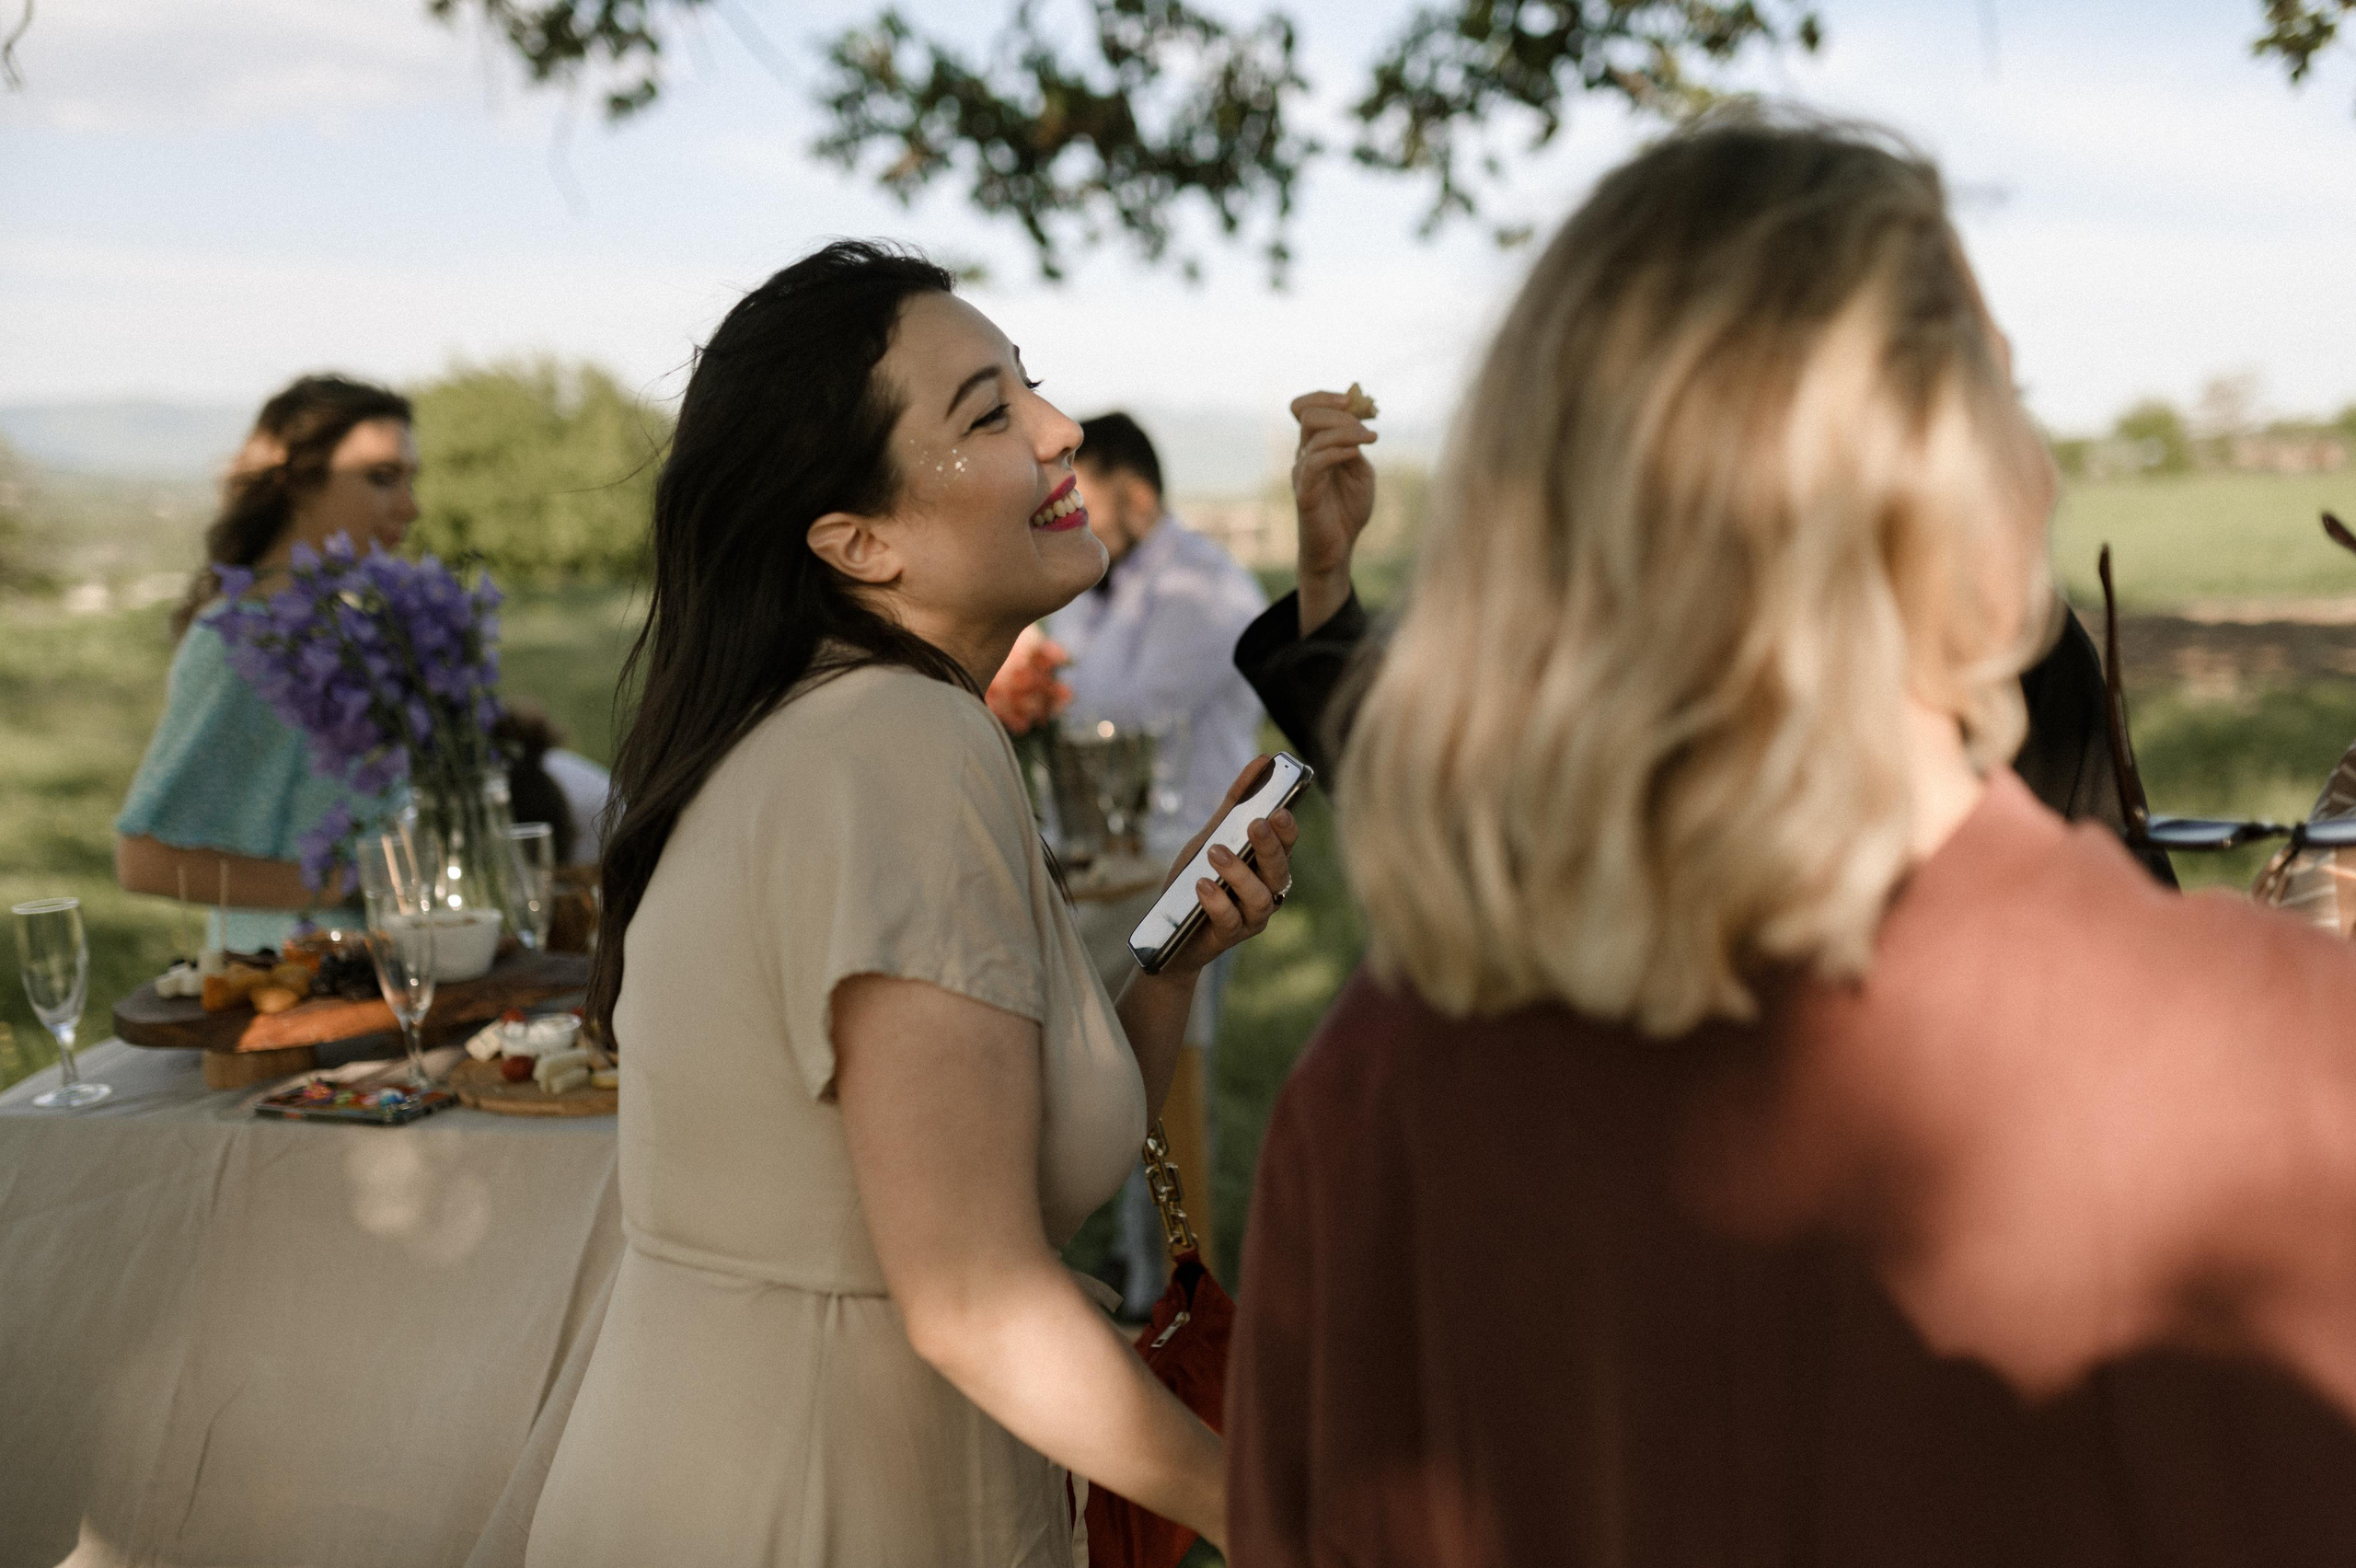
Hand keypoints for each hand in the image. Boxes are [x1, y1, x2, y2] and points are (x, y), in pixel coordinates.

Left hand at [1156, 756, 1300, 977]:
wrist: (1170, 931)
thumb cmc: (1197, 879)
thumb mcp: (1211, 836)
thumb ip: (1235, 803)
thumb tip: (1262, 762)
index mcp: (1267, 864)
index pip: (1287, 845)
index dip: (1287, 829)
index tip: (1279, 812)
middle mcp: (1267, 890)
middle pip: (1279, 870)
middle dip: (1269, 847)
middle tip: (1256, 825)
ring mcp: (1252, 917)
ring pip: (1260, 898)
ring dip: (1239, 873)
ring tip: (1215, 853)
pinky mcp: (1231, 937)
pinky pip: (1230, 921)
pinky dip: (1217, 902)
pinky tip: (1202, 885)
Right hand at [1288, 390, 1376, 632]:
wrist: (1340, 548)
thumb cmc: (1348, 510)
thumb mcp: (1360, 471)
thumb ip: (1356, 445)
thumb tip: (1359, 419)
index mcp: (1314, 447)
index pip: (1304, 407)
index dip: (1325, 396)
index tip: (1353, 401)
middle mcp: (1303, 456)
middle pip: (1309, 414)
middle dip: (1341, 412)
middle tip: (1367, 427)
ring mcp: (1302, 474)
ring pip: (1314, 434)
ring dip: (1347, 431)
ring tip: (1371, 439)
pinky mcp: (1305, 493)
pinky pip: (1315, 462)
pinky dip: (1339, 451)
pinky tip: (1356, 455)